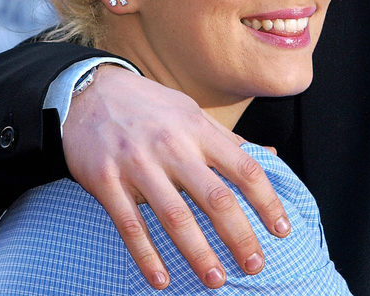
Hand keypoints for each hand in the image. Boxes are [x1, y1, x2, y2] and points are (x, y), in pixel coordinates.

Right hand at [63, 65, 291, 288]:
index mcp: (198, 129)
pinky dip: (146, 256)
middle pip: (215, 198)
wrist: (88, 92)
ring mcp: (138, 164)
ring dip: (199, 253)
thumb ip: (230, 138)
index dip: (266, 202)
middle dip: (239, 236)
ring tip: (217, 280)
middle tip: (254, 266)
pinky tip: (162, 280)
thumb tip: (273, 155)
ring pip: (175, 217)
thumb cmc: (149, 107)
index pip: (244, 169)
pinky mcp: (106, 181)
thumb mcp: (191, 112)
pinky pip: (130, 225)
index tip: (281, 231)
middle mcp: (172, 146)